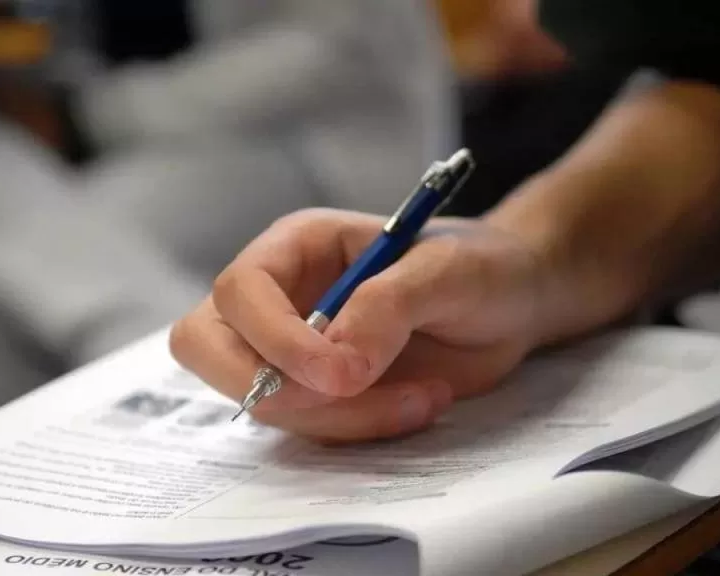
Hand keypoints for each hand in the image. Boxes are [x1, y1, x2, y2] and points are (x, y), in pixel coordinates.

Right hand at [169, 208, 548, 442]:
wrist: (511, 303)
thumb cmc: (479, 266)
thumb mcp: (446, 270)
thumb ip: (387, 305)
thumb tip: (337, 364)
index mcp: (295, 249)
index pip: (238, 293)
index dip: (274, 339)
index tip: (342, 375)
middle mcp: (279, 299)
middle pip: (208, 348)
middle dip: (274, 388)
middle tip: (352, 394)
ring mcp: (291, 351)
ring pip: (262, 402)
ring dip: (339, 417)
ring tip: (423, 396)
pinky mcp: (316, 394)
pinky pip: (306, 428)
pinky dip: (359, 431)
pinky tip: (418, 403)